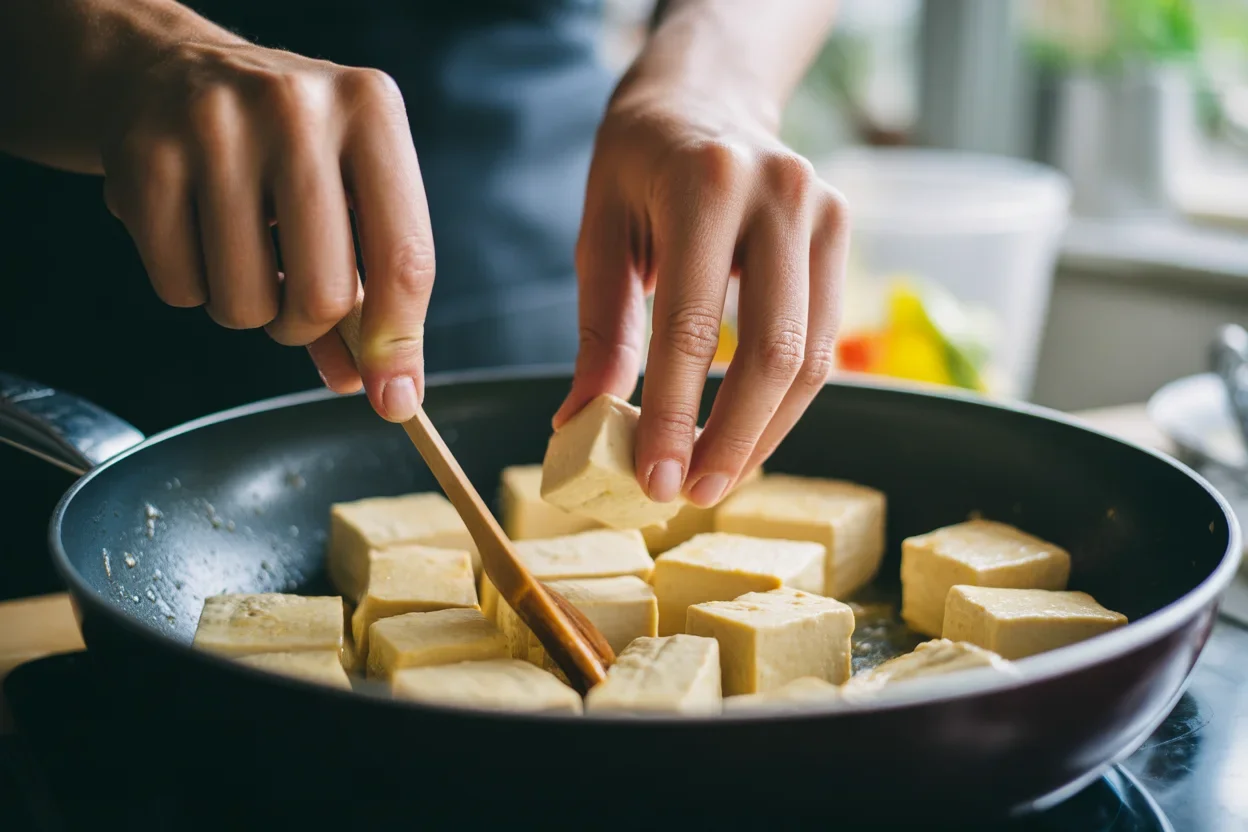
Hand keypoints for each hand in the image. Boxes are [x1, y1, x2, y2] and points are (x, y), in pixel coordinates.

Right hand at [100, 40, 432, 421]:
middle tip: (293, 297)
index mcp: (371, 111)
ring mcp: (214, 128)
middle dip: (308, 326)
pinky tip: (195, 233)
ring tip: (243, 251)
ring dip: (249, 309)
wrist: (168, 74)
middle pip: (323, 296)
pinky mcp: (144, 158)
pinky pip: (181, 291)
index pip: (404, 257)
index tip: (395, 398)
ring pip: (246, 306)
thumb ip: (371, 293)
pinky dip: (193, 288)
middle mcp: (297, 108)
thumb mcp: (348, 193)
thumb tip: (386, 390)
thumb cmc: (282, 149)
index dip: (399, 343)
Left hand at [555, 74, 847, 507]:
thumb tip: (581, 423)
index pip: (692, 328)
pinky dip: (786, 399)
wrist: (704, 97)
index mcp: (706, 185)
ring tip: (718, 478)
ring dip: (766, 432)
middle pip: (773, 351)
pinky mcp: (843, 233)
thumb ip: (600, 330)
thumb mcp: (600, 234)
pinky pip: (826, 340)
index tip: (654, 482)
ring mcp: (824, 211)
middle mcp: (780, 193)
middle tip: (691, 495)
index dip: (676, 417)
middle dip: (733, 439)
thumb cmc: (638, 165)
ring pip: (813, 356)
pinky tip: (748, 433)